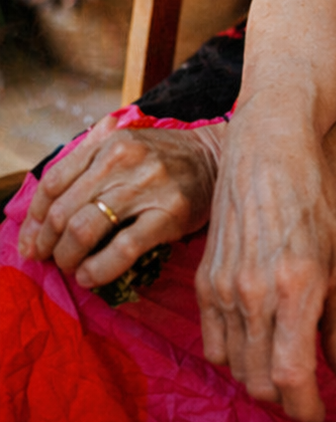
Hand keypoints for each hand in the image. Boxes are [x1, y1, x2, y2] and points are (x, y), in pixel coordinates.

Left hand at [17, 115, 223, 288]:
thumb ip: (87, 169)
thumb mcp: (125, 148)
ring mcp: (146, 186)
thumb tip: (42, 220)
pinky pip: (121, 250)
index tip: (31, 242)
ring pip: (85, 230)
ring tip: (72, 268)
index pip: (54, 182)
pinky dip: (98, 270)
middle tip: (50, 260)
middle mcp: (123, 160)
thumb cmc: (164, 159)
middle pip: (65, 211)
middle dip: (49, 244)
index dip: (35, 219)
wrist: (217, 159)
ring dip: (69, 258)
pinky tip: (91, 277)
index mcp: (108, 144)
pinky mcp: (168, 214)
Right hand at [195, 100, 335, 421]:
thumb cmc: (317, 200)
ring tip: (284, 366)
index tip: (318, 417)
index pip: (292, 378)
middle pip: (260, 382)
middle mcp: (254, 292)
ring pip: (234, 368)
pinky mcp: (203, 280)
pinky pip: (212, 344)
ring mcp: (222, 287)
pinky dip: (234, 357)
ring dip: (259, 379)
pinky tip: (257, 342)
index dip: (306, 410)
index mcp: (297, 286)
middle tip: (306, 393)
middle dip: (285, 399)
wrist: (269, 150)